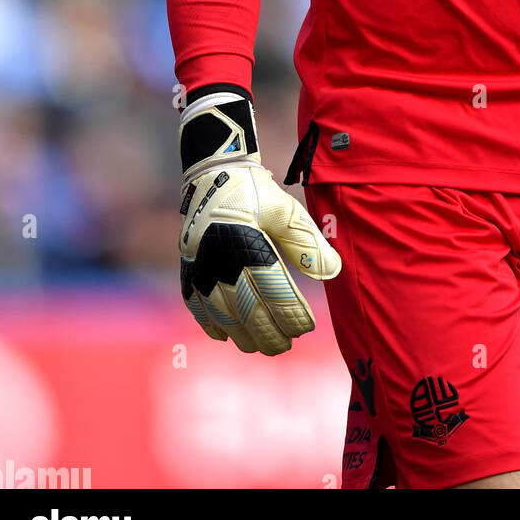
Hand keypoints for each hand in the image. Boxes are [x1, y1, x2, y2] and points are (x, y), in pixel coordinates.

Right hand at [178, 88, 341, 353]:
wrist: (214, 172)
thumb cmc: (256, 192)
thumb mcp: (286, 210)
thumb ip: (306, 242)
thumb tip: (333, 271)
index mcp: (247, 242)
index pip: (272, 290)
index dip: (289, 313)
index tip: (306, 327)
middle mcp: (219, 258)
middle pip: (245, 309)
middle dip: (267, 332)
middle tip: (285, 346)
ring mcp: (199, 264)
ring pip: (220, 312)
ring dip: (240, 333)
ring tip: (260, 347)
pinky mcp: (187, 265)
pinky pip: (195, 302)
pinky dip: (209, 322)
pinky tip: (224, 335)